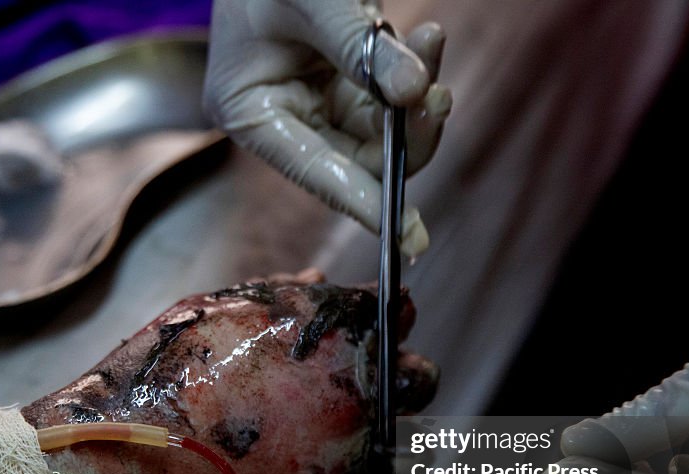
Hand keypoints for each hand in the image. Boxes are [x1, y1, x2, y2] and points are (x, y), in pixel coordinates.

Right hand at [204, 0, 451, 256]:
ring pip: (382, 132)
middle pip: (356, 160)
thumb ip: (360, 48)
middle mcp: (282, 118)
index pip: (315, 172)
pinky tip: (429, 38)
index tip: (407, 236)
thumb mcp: (312, 0)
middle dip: (406, 135)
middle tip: (437, 99)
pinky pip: (390, 98)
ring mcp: (316, 102)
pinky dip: (415, 71)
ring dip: (417, 98)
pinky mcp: (344, 83)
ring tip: (433, 41)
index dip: (364, 203)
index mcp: (251, 112)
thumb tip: (415, 94)